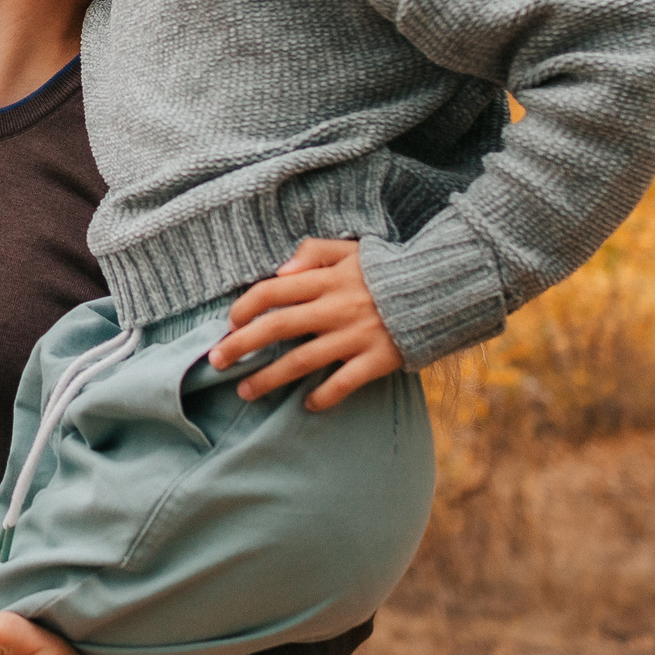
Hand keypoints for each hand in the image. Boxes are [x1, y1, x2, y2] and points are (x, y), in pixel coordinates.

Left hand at [210, 238, 405, 411]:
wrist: (438, 290)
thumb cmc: (385, 270)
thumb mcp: (349, 249)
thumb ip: (311, 251)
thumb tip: (280, 270)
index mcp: (325, 280)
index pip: (272, 292)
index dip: (244, 308)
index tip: (228, 324)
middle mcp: (334, 309)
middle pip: (277, 328)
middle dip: (241, 346)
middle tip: (216, 361)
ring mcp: (355, 337)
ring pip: (301, 361)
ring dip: (269, 378)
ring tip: (245, 391)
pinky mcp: (377, 360)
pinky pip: (343, 383)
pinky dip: (323, 396)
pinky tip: (307, 405)